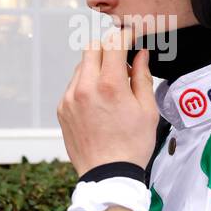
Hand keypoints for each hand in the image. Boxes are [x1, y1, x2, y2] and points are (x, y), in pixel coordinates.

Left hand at [57, 25, 159, 175]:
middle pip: (92, 47)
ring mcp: (70, 98)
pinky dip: (86, 84)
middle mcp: (85, 87)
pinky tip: (99, 101)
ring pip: (81, 65)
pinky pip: (73, 85)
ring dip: (96, 66)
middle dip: (108, 46)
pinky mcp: (62, 109)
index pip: (113, 42)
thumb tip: (141, 55)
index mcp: (110, 85)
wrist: (108, 174)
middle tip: (122, 58)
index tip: (132, 37)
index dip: (125, 35)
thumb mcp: (147, 110)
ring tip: (112, 85)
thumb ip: (142, 76)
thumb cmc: (132, 146)